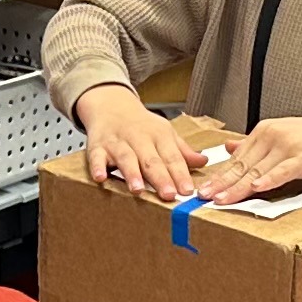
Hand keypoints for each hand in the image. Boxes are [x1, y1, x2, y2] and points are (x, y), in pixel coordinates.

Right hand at [76, 85, 194, 199]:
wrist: (111, 106)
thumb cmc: (141, 125)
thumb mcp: (164, 133)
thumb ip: (182, 151)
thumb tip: (204, 162)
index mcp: (159, 135)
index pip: (172, 157)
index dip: (180, 174)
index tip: (188, 190)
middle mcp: (139, 138)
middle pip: (151, 160)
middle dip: (160, 178)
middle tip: (169, 195)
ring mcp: (117, 142)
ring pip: (126, 158)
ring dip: (131, 174)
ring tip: (138, 190)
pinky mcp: (97, 146)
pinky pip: (96, 157)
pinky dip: (97, 167)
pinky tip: (100, 178)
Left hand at [202, 110, 301, 203]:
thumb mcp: (283, 135)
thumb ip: (255, 144)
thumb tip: (229, 147)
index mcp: (265, 131)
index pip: (236, 158)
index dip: (218, 176)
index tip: (202, 189)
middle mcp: (273, 135)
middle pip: (241, 165)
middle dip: (220, 183)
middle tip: (201, 198)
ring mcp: (288, 145)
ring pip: (257, 170)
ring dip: (237, 187)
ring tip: (220, 200)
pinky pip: (282, 171)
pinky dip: (268, 180)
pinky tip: (255, 188)